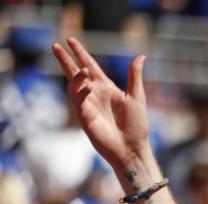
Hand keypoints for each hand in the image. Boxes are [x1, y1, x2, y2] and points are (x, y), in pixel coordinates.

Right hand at [51, 38, 149, 171]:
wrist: (132, 148)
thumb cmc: (136, 126)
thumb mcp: (137, 97)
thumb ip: (135, 76)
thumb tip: (141, 55)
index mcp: (106, 88)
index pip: (90, 66)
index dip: (81, 54)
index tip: (71, 40)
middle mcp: (94, 95)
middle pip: (75, 73)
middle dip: (65, 60)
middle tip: (55, 45)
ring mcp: (87, 105)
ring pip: (73, 85)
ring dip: (76, 76)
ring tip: (82, 70)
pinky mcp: (84, 117)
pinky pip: (77, 100)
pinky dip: (80, 91)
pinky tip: (88, 88)